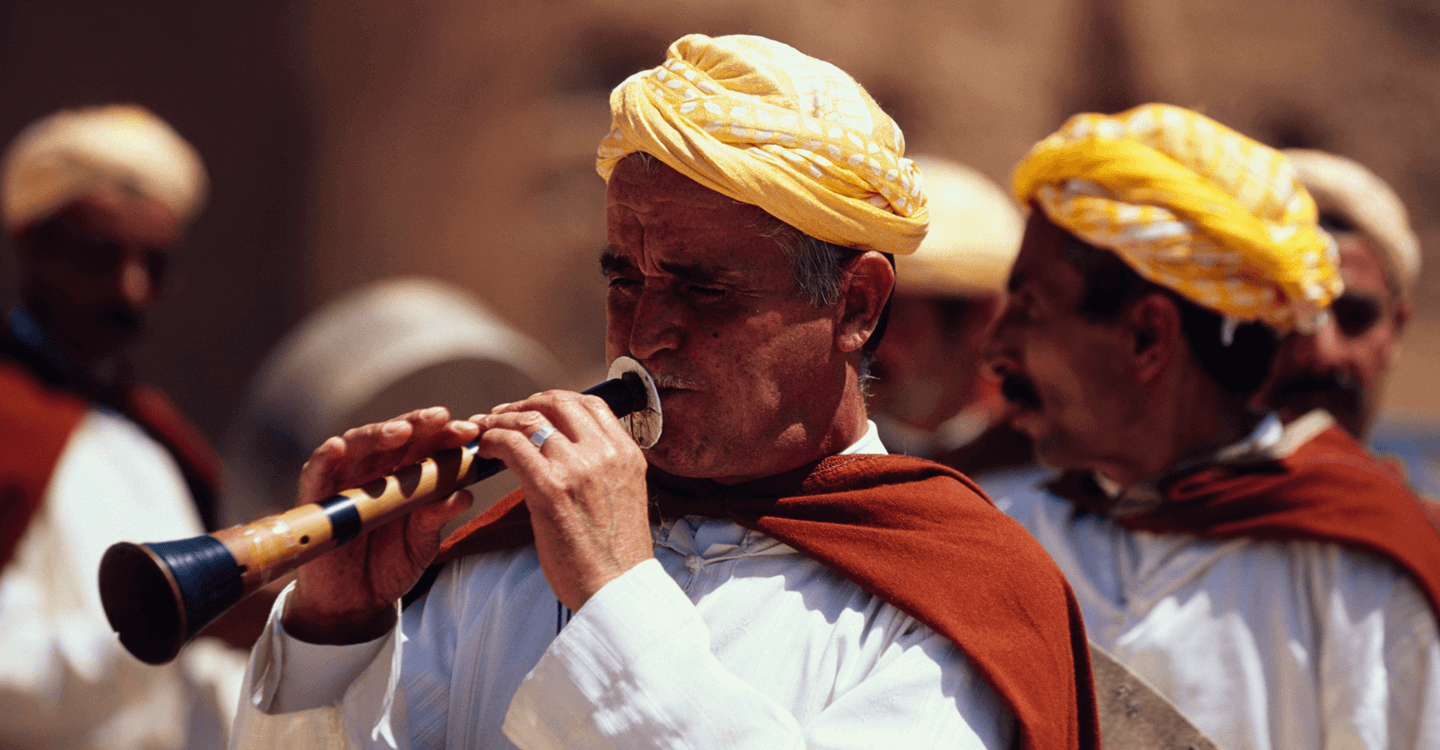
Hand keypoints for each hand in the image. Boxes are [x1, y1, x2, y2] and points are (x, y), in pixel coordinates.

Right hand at [283, 407, 477, 643]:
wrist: (355, 602)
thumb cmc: (390, 563)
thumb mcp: (422, 542)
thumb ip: (437, 517)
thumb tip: (465, 496)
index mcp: (405, 473)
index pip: (426, 444)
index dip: (446, 435)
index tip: (470, 432)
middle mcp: (374, 469)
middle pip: (395, 437)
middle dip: (419, 425)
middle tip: (441, 419)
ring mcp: (344, 479)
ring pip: (358, 445)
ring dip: (378, 434)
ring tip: (402, 431)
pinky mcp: (316, 497)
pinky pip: (317, 471)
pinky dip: (326, 458)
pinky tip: (339, 447)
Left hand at [472, 390, 652, 609]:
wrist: (616, 590)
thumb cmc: (615, 555)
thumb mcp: (624, 496)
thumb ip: (603, 468)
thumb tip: (569, 453)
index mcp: (626, 453)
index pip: (592, 404)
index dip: (557, 401)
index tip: (536, 410)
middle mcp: (605, 453)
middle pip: (559, 402)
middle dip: (525, 403)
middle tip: (503, 415)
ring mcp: (578, 467)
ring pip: (531, 420)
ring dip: (501, 419)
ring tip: (484, 430)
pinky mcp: (550, 488)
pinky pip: (513, 445)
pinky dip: (493, 440)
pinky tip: (485, 451)